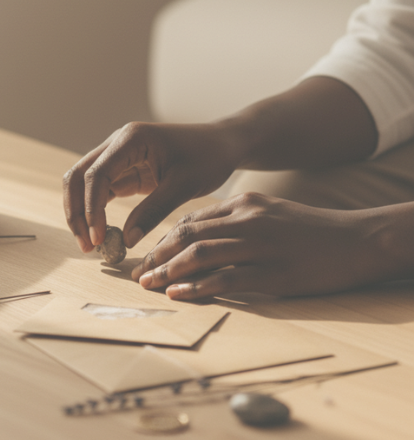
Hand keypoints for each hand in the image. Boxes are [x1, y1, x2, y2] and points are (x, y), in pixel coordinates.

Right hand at [63, 122, 239, 251]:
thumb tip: (126, 241)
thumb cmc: (208, 158)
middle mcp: (117, 143)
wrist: (222, 145)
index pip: (96, 175)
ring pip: (82, 184)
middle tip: (86, 246)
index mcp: (131, 139)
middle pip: (78, 177)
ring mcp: (116, 156)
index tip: (98, 238)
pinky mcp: (122, 170)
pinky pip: (99, 191)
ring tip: (89, 245)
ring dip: (81, 213)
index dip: (91, 208)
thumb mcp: (183, 186)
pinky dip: (94, 212)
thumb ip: (153, 211)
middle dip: (76, 212)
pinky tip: (100, 235)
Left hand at [133, 192, 382, 298]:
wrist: (358, 240)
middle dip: (157, 255)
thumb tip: (195, 238)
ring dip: (168, 271)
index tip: (146, 256)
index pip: (191, 220)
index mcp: (244, 204)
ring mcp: (260, 246)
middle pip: (188, 235)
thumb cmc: (309, 230)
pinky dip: (197, 287)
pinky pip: (226, 279)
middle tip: (138, 273)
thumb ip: (234, 221)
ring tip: (149, 284)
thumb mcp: (269, 212)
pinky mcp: (273, 273)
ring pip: (201, 255)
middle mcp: (248, 220)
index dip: (163, 239)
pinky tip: (178, 293)